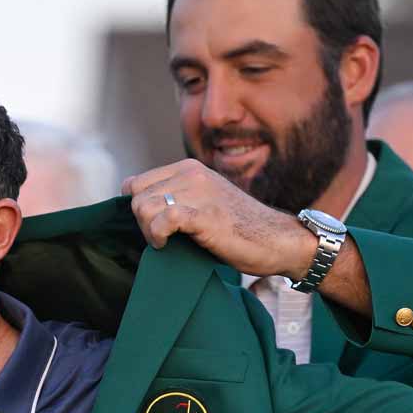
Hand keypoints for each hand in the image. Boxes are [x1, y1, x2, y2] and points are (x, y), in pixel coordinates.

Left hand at [120, 159, 318, 278]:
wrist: (276, 239)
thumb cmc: (239, 228)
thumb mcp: (204, 201)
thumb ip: (178, 197)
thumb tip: (139, 210)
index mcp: (190, 168)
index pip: (136, 182)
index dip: (136, 207)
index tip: (151, 225)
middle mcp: (192, 174)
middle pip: (136, 195)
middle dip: (140, 221)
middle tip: (158, 238)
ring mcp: (199, 193)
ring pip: (143, 206)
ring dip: (147, 230)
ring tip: (164, 242)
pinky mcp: (205, 215)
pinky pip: (165, 218)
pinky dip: (158, 234)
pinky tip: (166, 244)